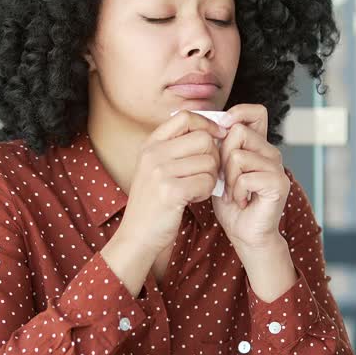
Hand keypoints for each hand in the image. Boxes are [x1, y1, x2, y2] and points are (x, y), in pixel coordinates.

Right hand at [114, 110, 225, 255]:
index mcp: (150, 144)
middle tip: (206, 173)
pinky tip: (193, 198)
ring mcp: (160, 172)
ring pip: (209, 161)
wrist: (137, 236)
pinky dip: (206, 191)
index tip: (217, 137)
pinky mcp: (170, 191)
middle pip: (203, 138)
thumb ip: (177, 147)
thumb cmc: (154, 203)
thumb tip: (214, 130)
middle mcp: (153, 154)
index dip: (207, 124)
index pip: (185, 117)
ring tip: (196, 188)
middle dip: (213, 156)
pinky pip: (207, 181)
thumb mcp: (157, 168)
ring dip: (210, 177)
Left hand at [210, 104, 290, 248]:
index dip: (237, 113)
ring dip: (228, 179)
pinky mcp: (278, 183)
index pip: (255, 112)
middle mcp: (271, 152)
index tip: (221, 131)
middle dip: (222, 156)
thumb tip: (199, 125)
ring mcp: (277, 167)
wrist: (245, 233)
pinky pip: (246, 177)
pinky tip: (242, 201)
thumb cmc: (230, 202)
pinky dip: (237, 192)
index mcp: (258, 145)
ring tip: (233, 193)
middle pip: (239, 132)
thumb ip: (218, 148)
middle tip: (225, 179)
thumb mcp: (219, 170)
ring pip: (238, 155)